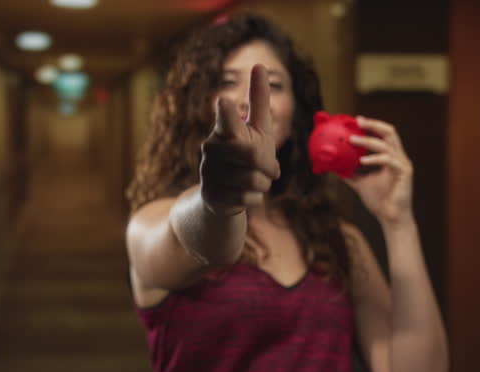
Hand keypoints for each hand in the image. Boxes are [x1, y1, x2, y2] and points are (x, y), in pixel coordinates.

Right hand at [200, 64, 279, 215]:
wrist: (224, 196)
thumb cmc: (245, 157)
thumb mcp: (256, 130)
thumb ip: (258, 101)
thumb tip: (259, 64)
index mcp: (223, 129)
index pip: (227, 119)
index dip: (228, 112)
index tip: (225, 100)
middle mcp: (211, 148)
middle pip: (252, 154)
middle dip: (268, 164)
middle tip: (271, 169)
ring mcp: (208, 173)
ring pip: (252, 179)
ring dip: (263, 183)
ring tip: (255, 181)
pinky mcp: (212, 195)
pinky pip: (247, 198)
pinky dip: (254, 198)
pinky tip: (245, 195)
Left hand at [344, 116, 414, 224]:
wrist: (390, 218)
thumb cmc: (379, 201)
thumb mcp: (360, 183)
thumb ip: (349, 173)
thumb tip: (333, 166)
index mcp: (390, 157)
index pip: (383, 135)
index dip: (370, 126)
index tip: (354, 120)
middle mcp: (398, 157)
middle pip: (389, 132)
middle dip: (373, 124)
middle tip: (357, 121)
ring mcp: (402, 164)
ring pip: (386, 145)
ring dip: (368, 141)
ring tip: (352, 140)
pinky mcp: (405, 172)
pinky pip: (388, 160)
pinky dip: (374, 159)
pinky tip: (362, 161)